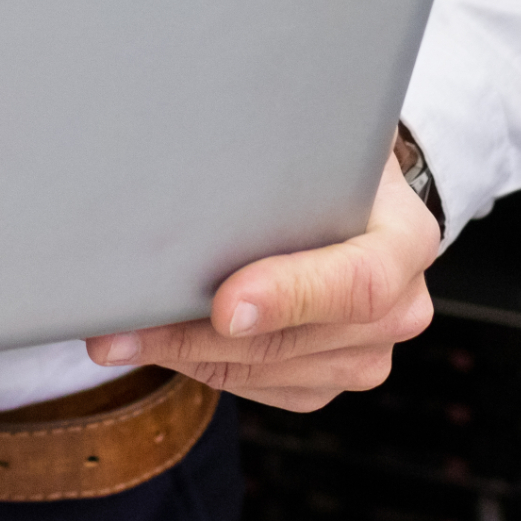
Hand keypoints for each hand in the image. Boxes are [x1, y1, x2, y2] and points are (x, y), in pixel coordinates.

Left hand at [82, 157, 441, 412]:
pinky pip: (254, 388)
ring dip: (181, 353)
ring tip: (114, 333)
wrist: (353, 192)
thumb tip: (200, 133)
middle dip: (199, 334)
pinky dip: (196, 365)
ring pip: (264, 372)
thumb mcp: (321, 131)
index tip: (225, 304)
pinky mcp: (325, 381)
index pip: (359, 282)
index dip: (291, 295)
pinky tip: (151, 340)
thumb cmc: (328, 155)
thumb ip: (284, 146)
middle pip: (293, 341)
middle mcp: (400, 308)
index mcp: (407, 240)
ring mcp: (365, 354)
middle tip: (124, 324)